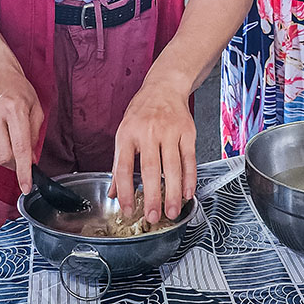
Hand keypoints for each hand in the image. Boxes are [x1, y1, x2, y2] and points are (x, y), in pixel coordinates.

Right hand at [0, 61, 43, 193]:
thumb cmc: (17, 89)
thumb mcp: (36, 107)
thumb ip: (35, 135)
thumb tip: (31, 161)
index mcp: (13, 109)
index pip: (19, 148)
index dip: (23, 171)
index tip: (26, 187)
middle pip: (3, 158)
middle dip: (15, 163)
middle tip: (21, 153)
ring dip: (5, 151)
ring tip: (7, 130)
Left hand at [109, 77, 195, 224]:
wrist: (164, 86)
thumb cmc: (142, 111)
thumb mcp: (124, 132)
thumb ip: (119, 163)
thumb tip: (113, 193)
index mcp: (127, 134)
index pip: (122, 168)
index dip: (125, 192)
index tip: (128, 210)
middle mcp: (148, 132)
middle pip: (150, 170)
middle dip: (152, 197)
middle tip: (153, 217)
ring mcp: (169, 131)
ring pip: (172, 167)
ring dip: (172, 193)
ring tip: (171, 211)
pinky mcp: (187, 132)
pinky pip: (189, 159)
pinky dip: (189, 178)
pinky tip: (187, 193)